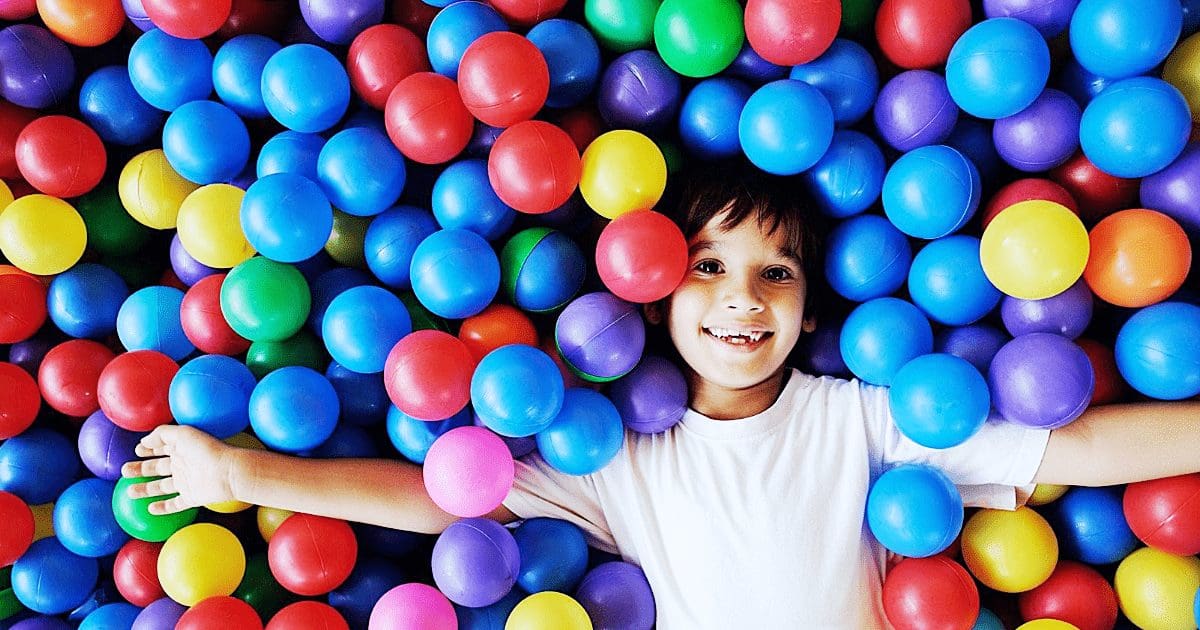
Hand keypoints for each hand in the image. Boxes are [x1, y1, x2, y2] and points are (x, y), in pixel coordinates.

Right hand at [121, 424, 241, 514]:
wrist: (228, 472)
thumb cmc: (206, 450)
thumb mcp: (183, 434)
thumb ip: (162, 434)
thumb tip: (144, 441)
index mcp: (182, 448)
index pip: (162, 448)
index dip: (149, 448)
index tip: (137, 450)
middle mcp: (183, 465)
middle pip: (157, 468)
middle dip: (141, 469)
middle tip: (124, 471)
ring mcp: (187, 482)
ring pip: (162, 487)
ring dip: (146, 489)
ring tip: (129, 492)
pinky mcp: (192, 497)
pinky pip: (175, 504)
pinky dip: (163, 507)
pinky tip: (150, 509)